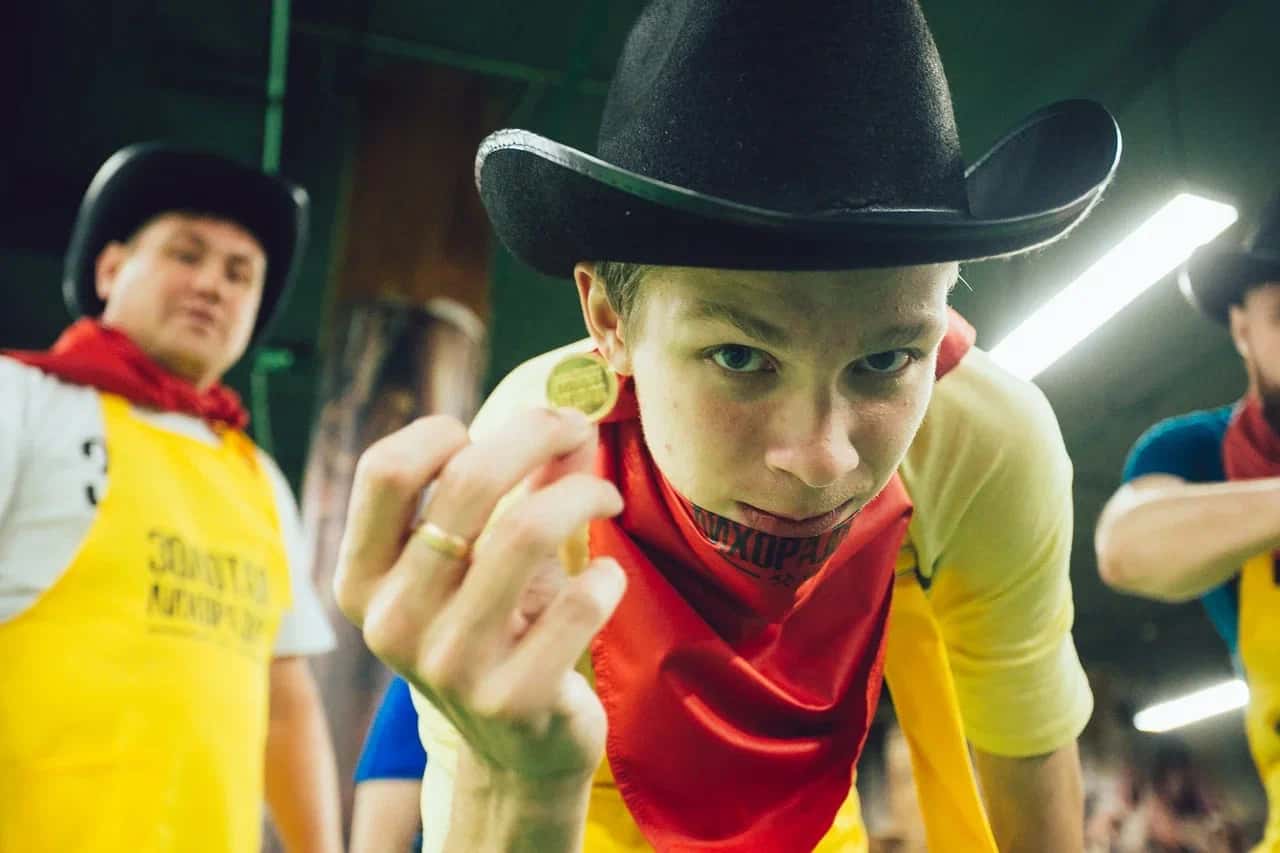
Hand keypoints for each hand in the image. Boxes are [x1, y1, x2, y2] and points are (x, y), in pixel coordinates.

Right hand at [333, 408, 625, 789]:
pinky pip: (576, 605)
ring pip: (525, 532)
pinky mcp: (514, 699)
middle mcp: (394, 621)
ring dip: (583, 495)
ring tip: (606, 497)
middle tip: (575, 428)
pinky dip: (605, 576)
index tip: (492, 433)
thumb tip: (570, 414)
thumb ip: (513, 487)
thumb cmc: (497, 634)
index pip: (384, 471)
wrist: (518, 754)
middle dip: (534, 432)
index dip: (442, 432)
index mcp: (364, 580)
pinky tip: (607, 576)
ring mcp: (451, 664)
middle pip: (466, 482)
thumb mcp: (481, 562)